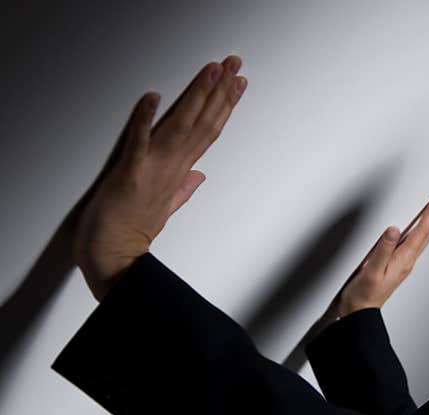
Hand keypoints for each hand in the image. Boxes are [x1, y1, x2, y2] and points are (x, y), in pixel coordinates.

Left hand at [69, 55, 247, 300]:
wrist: (113, 257)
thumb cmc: (130, 233)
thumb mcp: (163, 208)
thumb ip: (184, 189)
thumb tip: (199, 175)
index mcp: (178, 173)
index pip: (208, 133)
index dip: (224, 106)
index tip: (237, 84)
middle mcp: (171, 167)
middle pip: (202, 123)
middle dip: (219, 91)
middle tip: (234, 65)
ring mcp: (152, 169)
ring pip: (181, 126)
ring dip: (197, 97)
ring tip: (211, 71)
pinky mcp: (129, 174)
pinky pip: (139, 142)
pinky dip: (145, 119)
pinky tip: (153, 97)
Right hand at [335, 191, 428, 316]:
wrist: (360, 312)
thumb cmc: (364, 294)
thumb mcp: (372, 270)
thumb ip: (383, 249)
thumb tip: (393, 230)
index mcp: (403, 259)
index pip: (421, 231)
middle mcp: (406, 261)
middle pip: (427, 232)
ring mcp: (403, 263)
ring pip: (422, 237)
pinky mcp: (397, 264)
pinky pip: (415, 243)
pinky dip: (421, 231)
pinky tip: (420, 229)